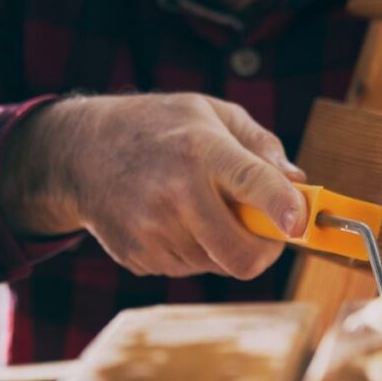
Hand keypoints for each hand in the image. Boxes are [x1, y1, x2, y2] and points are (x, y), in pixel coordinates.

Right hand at [0, 93, 307, 279]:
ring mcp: (153, 231)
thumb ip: (262, 147)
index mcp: (202, 150)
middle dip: (265, 248)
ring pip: (219, 263)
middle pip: (240, 252)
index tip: (301, 222)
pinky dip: (198, 249)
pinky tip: (176, 217)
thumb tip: (298, 182)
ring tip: (204, 206)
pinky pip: (191, 266)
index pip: (252, 184)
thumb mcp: (214, 113)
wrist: (80, 152)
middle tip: (267, 228)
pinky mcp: (139, 257)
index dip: (282, 207)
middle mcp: (176, 194)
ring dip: (226, 243)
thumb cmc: (160, 126)